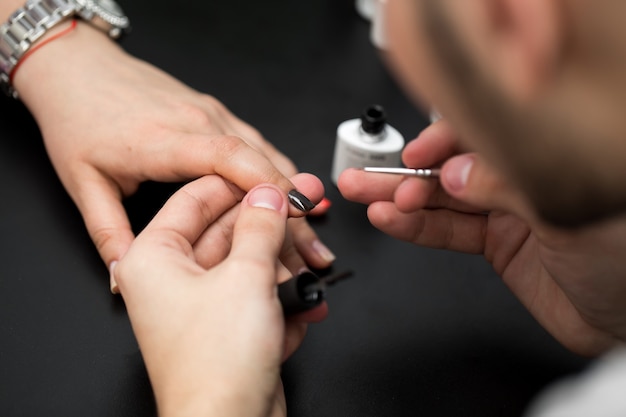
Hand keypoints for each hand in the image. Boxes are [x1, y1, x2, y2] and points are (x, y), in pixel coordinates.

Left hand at [12, 22, 334, 281]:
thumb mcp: (83, 182)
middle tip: (313, 247)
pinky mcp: (214, 112)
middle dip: (291, 206)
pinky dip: (280, 169)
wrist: (78, 69)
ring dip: (291, 189)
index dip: (265, 186)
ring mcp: (209, 113)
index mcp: (163, 141)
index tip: (292, 217)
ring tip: (312, 229)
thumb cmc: (79, 118)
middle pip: (258, 161)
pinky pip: (257, 141)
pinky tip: (294, 193)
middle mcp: (196, 122)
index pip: (227, 158)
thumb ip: (108, 233)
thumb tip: (119, 277)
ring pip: (265, 151)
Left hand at [114, 174, 326, 416]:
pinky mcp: (225, 330)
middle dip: (274, 230)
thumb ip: (261, 226)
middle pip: (229, 232)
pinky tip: (307, 307)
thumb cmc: (215, 365)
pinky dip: (283, 301)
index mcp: (154, 257)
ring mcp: (200, 306)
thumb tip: (270, 194)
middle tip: (308, 213)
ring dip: (286, 270)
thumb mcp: (246, 276)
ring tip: (315, 271)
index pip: (198, 196)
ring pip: (249, 266)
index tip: (276, 179)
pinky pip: (257, 298)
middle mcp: (172, 279)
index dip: (241, 184)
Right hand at [339, 120, 625, 355]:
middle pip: (452, 165)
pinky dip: (416, 226)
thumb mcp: (570, 210)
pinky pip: (449, 231)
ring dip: (398, 198)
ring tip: (363, 196)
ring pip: (442, 199)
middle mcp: (522, 177)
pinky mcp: (497, 245)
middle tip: (366, 178)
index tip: (414, 154)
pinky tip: (391, 219)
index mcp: (546, 154)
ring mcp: (507, 211)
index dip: (441, 140)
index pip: (482, 132)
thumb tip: (453, 175)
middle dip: (405, 171)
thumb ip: (505, 188)